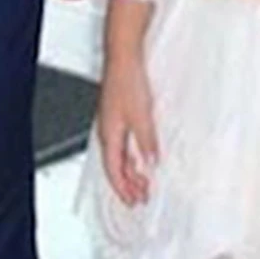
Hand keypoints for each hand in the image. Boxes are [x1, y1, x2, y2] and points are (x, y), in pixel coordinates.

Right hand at [97, 42, 158, 206]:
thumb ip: (147, 142)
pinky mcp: (119, 115)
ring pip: (119, 156)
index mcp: (109, 135)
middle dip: (128, 184)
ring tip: (144, 182)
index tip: (134, 201)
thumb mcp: (142, 116)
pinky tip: (141, 157)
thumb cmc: (127, 82)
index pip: (114, 171)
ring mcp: (112, 124)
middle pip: (115, 167)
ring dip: (131, 171)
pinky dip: (131, 156)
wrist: (123, 58)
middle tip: (142, 197)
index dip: (124, 189)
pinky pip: (123, 144)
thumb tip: (152, 163)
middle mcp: (107, 132)